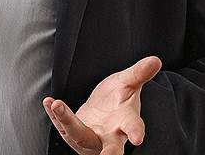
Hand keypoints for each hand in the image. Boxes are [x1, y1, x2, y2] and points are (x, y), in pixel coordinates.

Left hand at [43, 56, 161, 154]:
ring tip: (56, 104)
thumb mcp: (128, 82)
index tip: (138, 138)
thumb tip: (155, 60)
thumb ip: (139, 73)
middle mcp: (110, 136)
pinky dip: (55, 115)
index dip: (136, 132)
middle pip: (110, 148)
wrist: (104, 108)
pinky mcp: (73, 134)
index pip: (133, 127)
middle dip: (108, 154)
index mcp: (126, 122)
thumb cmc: (119, 98)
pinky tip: (49, 102)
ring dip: (66, 121)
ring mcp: (90, 138)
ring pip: (79, 135)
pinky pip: (62, 127)